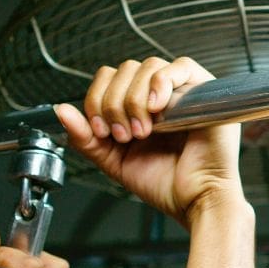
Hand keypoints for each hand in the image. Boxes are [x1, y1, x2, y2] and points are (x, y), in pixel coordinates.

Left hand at [55, 57, 243, 227]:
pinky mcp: (206, 92)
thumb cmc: (166, 185)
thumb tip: (62, 111)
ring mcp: (184, 91)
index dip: (98, 99)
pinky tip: (157, 108)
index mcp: (139, 107)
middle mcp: (161, 95)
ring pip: (147, 66)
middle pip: (125, 69)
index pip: (109, 78)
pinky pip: (181, 67)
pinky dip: (161, 83)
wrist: (195, 201)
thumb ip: (87, 137)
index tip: (103, 131)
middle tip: (125, 135)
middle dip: (115, 103)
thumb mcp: (114, 160)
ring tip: (144, 130)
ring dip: (136, 99)